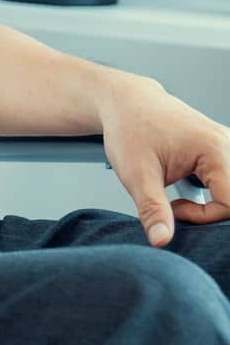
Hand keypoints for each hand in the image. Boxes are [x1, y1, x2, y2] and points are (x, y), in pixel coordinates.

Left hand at [99, 78, 229, 245]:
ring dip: (213, 204)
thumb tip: (161, 241)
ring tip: (181, 199)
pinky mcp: (222, 152)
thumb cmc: (129, 129)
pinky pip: (228, 183)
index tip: (174, 211)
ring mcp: (228, 147)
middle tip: (177, 209)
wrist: (126, 103)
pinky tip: (187, 190)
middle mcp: (228, 146)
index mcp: (215, 149)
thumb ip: (152, 209)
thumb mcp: (135, 174)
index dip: (206, 217)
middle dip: (211, 213)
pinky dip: (214, 194)